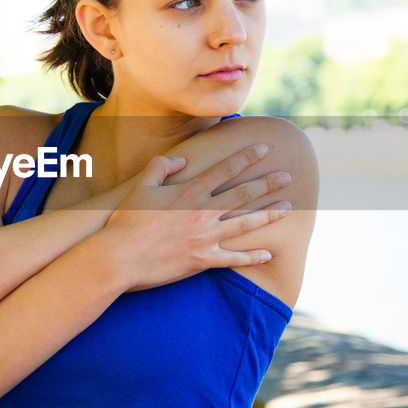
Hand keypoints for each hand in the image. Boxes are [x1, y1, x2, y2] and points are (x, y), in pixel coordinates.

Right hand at [105, 144, 290, 288]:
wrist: (119, 257)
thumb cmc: (126, 221)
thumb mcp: (141, 186)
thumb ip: (162, 167)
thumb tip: (182, 161)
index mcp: (188, 192)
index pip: (224, 170)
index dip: (246, 157)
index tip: (264, 148)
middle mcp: (201, 213)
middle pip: (242, 195)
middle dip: (267, 184)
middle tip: (288, 176)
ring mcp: (204, 238)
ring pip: (244, 224)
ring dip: (268, 215)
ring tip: (288, 208)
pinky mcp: (201, 260)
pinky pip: (233, 258)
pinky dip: (252, 257)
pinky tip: (269, 254)